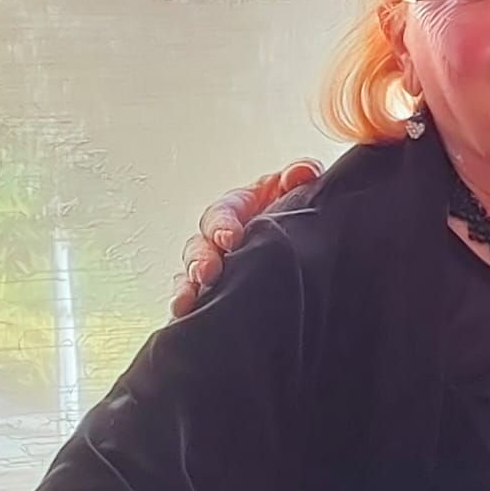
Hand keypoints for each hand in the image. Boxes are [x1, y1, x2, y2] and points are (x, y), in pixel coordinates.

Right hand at [168, 161, 321, 317]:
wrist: (305, 240)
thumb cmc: (291, 210)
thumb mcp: (296, 188)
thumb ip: (300, 174)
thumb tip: (301, 173)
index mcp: (236, 210)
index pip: (221, 214)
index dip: (222, 225)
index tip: (230, 238)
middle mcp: (218, 239)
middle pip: (199, 247)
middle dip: (201, 260)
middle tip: (208, 272)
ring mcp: (215, 268)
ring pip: (190, 278)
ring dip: (186, 288)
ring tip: (186, 302)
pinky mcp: (215, 294)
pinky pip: (194, 301)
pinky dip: (187, 308)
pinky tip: (184, 317)